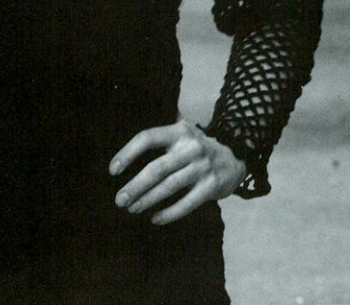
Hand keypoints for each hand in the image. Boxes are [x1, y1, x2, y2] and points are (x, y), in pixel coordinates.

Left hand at [108, 117, 246, 225]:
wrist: (236, 156)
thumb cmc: (197, 147)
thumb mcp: (182, 132)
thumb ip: (160, 137)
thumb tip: (124, 150)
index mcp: (178, 131)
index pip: (147, 138)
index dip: (128, 153)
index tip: (113, 170)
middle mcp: (190, 147)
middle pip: (157, 168)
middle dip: (135, 186)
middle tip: (120, 199)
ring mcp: (202, 167)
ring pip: (169, 187)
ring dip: (148, 200)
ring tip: (132, 209)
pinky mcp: (211, 186)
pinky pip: (186, 203)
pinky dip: (169, 213)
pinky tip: (155, 218)